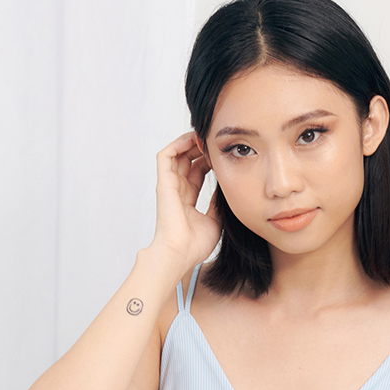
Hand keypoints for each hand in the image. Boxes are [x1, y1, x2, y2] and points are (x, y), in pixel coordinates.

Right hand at [149, 130, 221, 271]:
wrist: (181, 253)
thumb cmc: (195, 245)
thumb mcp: (215, 220)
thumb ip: (217, 203)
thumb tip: (225, 187)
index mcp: (187, 202)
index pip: (197, 174)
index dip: (208, 162)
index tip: (222, 155)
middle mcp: (177, 192)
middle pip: (187, 162)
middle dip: (201, 149)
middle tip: (215, 142)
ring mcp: (169, 187)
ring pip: (177, 155)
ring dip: (190, 143)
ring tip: (204, 135)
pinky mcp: (163, 183)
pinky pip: (165, 156)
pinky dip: (177, 144)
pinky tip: (192, 140)